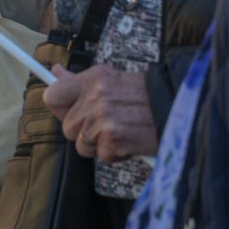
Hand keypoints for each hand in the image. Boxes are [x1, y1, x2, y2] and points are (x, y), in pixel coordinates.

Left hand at [43, 63, 158, 162]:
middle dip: (84, 132)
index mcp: (92, 80)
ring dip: (99, 145)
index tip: (68, 112)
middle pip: (68, 128)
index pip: (53, 95)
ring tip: (119, 132)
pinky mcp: (113, 139)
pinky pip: (101, 156)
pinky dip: (115, 154)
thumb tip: (55, 72)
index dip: (59, 108)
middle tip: (105, 125)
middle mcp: (95, 98)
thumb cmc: (143, 96)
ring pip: (82, 145)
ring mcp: (103, 119)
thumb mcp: (110, 79)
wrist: (175, 108)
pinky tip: (128, 141)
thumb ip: (80, 81)